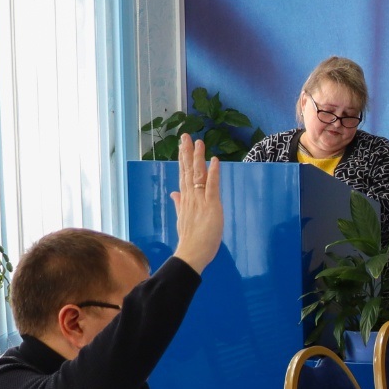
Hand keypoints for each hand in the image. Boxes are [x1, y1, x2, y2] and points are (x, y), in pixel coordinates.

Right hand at [170, 133, 224, 274]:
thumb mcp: (182, 219)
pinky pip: (212, 186)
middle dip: (186, 152)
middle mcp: (190, 197)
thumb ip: (179, 204)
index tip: (181, 146)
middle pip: (188, 171)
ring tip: (198, 142)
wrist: (191, 253)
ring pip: (198, 175)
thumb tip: (174, 193)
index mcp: (185, 200)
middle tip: (185, 136)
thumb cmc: (190, 239)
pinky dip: (213, 173)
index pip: (183, 175)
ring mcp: (200, 200)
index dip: (183, 159)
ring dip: (198, 157)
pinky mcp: (211, 206)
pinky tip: (214, 160)